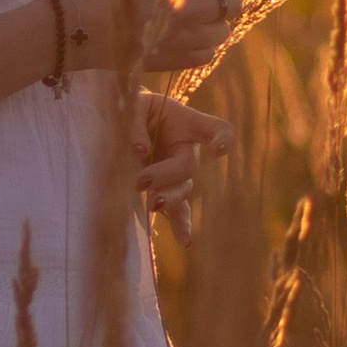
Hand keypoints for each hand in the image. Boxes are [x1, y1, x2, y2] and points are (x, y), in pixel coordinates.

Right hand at [64, 0, 242, 72]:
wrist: (83, 29)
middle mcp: (189, 10)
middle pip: (232, 6)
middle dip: (224, 2)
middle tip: (208, 2)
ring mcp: (185, 39)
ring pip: (223, 32)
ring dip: (213, 26)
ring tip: (193, 22)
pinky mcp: (177, 61)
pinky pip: (209, 54)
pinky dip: (202, 47)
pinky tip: (185, 39)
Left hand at [135, 88, 235, 242]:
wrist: (124, 121)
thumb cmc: (133, 108)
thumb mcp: (132, 106)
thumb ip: (135, 124)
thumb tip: (141, 152)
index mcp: (186, 123)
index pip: (214, 128)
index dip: (222, 138)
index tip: (217, 148)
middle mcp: (188, 149)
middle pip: (187, 166)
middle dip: (165, 176)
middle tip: (141, 181)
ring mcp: (179, 172)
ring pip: (183, 190)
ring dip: (167, 199)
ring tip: (151, 205)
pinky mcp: (167, 189)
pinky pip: (178, 209)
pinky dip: (180, 224)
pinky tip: (185, 241)